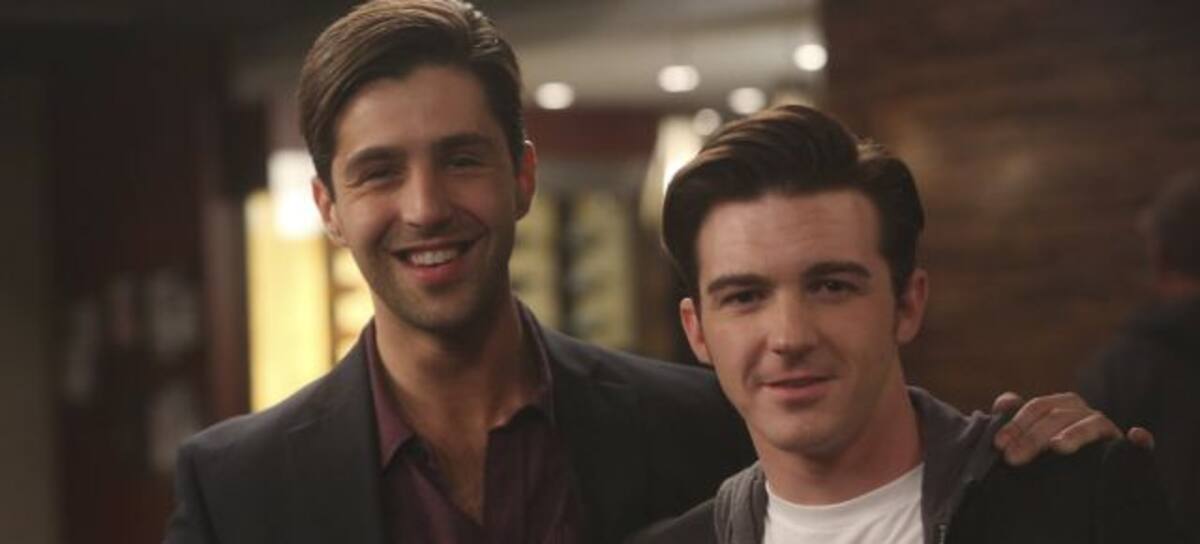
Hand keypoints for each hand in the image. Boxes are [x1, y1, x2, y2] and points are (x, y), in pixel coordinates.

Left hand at [990, 391, 1153, 464]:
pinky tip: (1136, 437)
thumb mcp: (1032, 437)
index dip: (1017, 423)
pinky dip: (1139, 440)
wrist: (1088, 480)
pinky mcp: (1127, 448)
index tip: (999, 444)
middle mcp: (1083, 412)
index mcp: (1060, 405)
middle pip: (1057, 416)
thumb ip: (1016, 421)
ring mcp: (1106, 428)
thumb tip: (1002, 403)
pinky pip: (1139, 442)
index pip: (1037, 407)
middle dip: (1033, 437)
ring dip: (1074, 434)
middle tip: (1013, 458)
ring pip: (1090, 424)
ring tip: (1057, 447)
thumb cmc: (1052, 455)